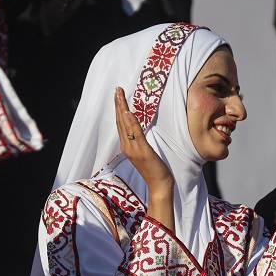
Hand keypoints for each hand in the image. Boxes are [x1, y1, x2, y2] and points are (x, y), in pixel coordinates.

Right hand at [115, 87, 174, 231]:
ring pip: (125, 125)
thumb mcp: (145, 152)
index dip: (118, 109)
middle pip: (120, 121)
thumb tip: (137, 129)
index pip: (120, 124)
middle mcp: (127, 146)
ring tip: (120, 95)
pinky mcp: (143, 151)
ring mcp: (133, 149)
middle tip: (117, 89)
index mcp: (127, 146)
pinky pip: (136, 134)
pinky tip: (128, 112)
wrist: (159, 185)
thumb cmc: (154, 169)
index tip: (117, 95)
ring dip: (122, 109)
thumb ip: (139, 141)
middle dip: (118, 104)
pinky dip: (131, 123)